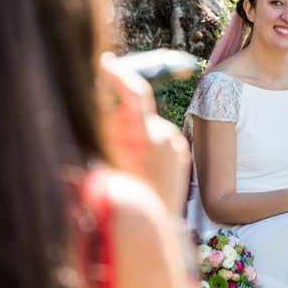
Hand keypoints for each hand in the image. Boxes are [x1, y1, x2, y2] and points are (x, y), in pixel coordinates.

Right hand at [101, 52, 190, 214]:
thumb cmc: (132, 198)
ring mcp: (177, 145)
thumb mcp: (113, 162)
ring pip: (147, 128)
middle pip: (137, 114)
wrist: (158, 226)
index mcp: (149, 137)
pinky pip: (159, 140)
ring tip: (133, 167)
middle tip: (116, 150)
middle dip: (122, 122)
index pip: (136, 95)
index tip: (106, 62)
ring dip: (136, 138)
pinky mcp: (181, 152)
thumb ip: (113, 132)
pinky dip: (148, 146)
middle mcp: (167, 136)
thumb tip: (116, 111)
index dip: (119, 75)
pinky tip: (146, 170)